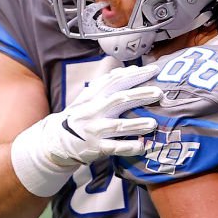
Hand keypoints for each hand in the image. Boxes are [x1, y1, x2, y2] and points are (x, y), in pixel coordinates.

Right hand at [10, 64, 161, 196]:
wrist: (57, 140)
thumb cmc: (80, 116)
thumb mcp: (89, 97)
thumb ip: (108, 84)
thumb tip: (131, 69)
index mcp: (95, 96)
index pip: (116, 81)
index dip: (135, 75)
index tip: (154, 70)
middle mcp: (94, 111)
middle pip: (119, 100)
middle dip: (140, 96)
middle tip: (159, 93)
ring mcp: (95, 130)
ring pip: (118, 126)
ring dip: (136, 124)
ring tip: (154, 123)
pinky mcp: (96, 148)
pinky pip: (115, 148)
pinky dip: (129, 147)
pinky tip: (142, 146)